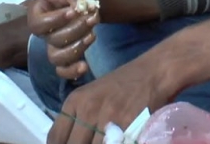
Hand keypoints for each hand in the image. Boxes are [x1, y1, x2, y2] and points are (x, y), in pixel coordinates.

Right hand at [29, 0, 97, 78]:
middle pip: (52, 40)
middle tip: (92, 17)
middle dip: (75, 30)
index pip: (38, 24)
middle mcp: (43, 33)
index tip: (74, 11)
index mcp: (37, 13)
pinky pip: (62, 71)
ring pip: (57, 57)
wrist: (85, 0)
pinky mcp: (66, 55)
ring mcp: (53, 45)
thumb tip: (77, 3)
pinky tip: (84, 66)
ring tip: (92, 35)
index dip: (56, 20)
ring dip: (77, 48)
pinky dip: (71, 72)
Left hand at [49, 58, 173, 143]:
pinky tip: (120, 141)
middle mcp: (87, 109)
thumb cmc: (124, 84)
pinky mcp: (128, 128)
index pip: (55, 137)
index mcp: (75, 101)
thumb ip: (78, 118)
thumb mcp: (92, 95)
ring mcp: (107, 119)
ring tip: (107, 142)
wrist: (154, 72)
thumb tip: (69, 141)